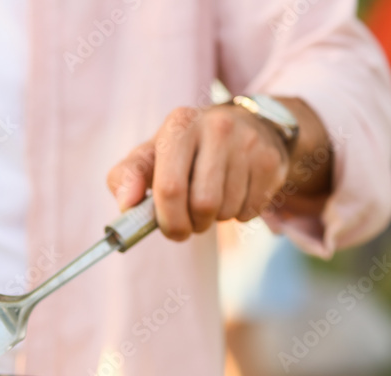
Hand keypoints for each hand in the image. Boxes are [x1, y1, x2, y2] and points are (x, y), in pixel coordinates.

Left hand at [107, 103, 291, 241]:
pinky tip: (233, 194)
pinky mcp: (272, 160)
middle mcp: (217, 127)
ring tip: (211, 199)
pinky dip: (238, 214)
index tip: (168, 229)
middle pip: (203, 204)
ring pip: (227, 210)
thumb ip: (125, 178)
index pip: (170, 188)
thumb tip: (126, 205)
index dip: (168, 220)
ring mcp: (249, 142)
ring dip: (214, 218)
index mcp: (179, 125)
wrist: (241, 127)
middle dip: (192, 224)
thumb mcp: (149, 156)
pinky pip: (250, 210)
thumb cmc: (182, 151)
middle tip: (189, 220)